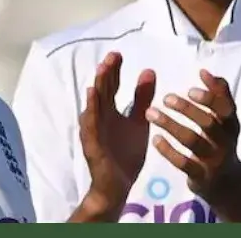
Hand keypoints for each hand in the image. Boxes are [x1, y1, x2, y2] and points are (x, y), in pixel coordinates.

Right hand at [78, 52, 157, 213]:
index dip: (114, 71)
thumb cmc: (125, 154)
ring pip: (95, 104)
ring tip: (103, 69)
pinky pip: (91, 124)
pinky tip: (92, 96)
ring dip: (98, 86)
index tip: (119, 54)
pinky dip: (91, 109)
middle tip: (113, 56)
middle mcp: (99, 117)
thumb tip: (149, 71)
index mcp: (109, 112)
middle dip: (106, 73)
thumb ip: (142, 99)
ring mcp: (94, 129)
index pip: (110, 87)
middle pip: (102, 91)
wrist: (117, 185)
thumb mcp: (139, 122)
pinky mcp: (92, 143)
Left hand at [146, 69, 240, 201]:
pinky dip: (168, 150)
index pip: (226, 108)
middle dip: (187, 109)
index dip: (210, 97)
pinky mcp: (201, 176)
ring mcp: (213, 160)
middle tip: (166, 98)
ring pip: (192, 141)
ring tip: (150, 113)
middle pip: (208, 123)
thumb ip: (218, 96)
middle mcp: (225, 142)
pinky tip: (155, 138)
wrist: (226, 184)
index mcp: (230, 124)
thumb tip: (205, 71)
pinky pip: (183, 162)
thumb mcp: (224, 121)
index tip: (190, 88)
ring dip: (170, 125)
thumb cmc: (219, 142)